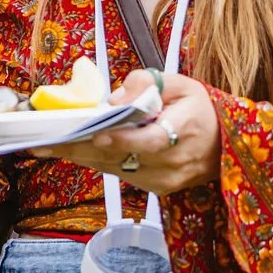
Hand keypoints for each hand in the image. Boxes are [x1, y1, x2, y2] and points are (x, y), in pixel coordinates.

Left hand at [35, 69, 220, 195]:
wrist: (226, 143)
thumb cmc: (199, 108)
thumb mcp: (180, 84)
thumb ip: (146, 84)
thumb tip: (114, 99)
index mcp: (185, 130)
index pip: (150, 141)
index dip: (123, 140)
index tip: (96, 135)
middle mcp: (175, 161)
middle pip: (123, 158)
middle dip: (81, 149)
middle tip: (46, 142)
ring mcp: (166, 179)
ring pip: (116, 168)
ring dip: (81, 157)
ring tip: (47, 146)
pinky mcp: (158, 188)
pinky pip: (121, 174)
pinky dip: (97, 162)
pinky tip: (72, 151)